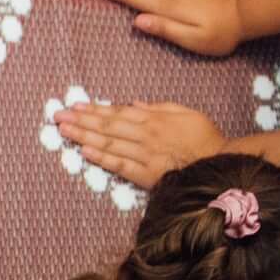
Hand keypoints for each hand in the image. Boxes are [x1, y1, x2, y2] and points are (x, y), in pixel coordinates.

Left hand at [60, 99, 227, 188]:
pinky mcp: (147, 175)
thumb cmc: (205, 138)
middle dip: (81, 120)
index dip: (95, 110)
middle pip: (108, 126)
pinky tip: (84, 151)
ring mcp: (145, 155)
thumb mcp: (186, 113)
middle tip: (58, 116)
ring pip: (109, 143)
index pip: (117, 113)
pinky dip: (102, 158)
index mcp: (153, 119)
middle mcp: (145, 135)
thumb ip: (159, 108)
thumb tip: (134, 104)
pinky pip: (121, 165)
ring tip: (64, 130)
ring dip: (84, 135)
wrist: (221, 163)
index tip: (76, 106)